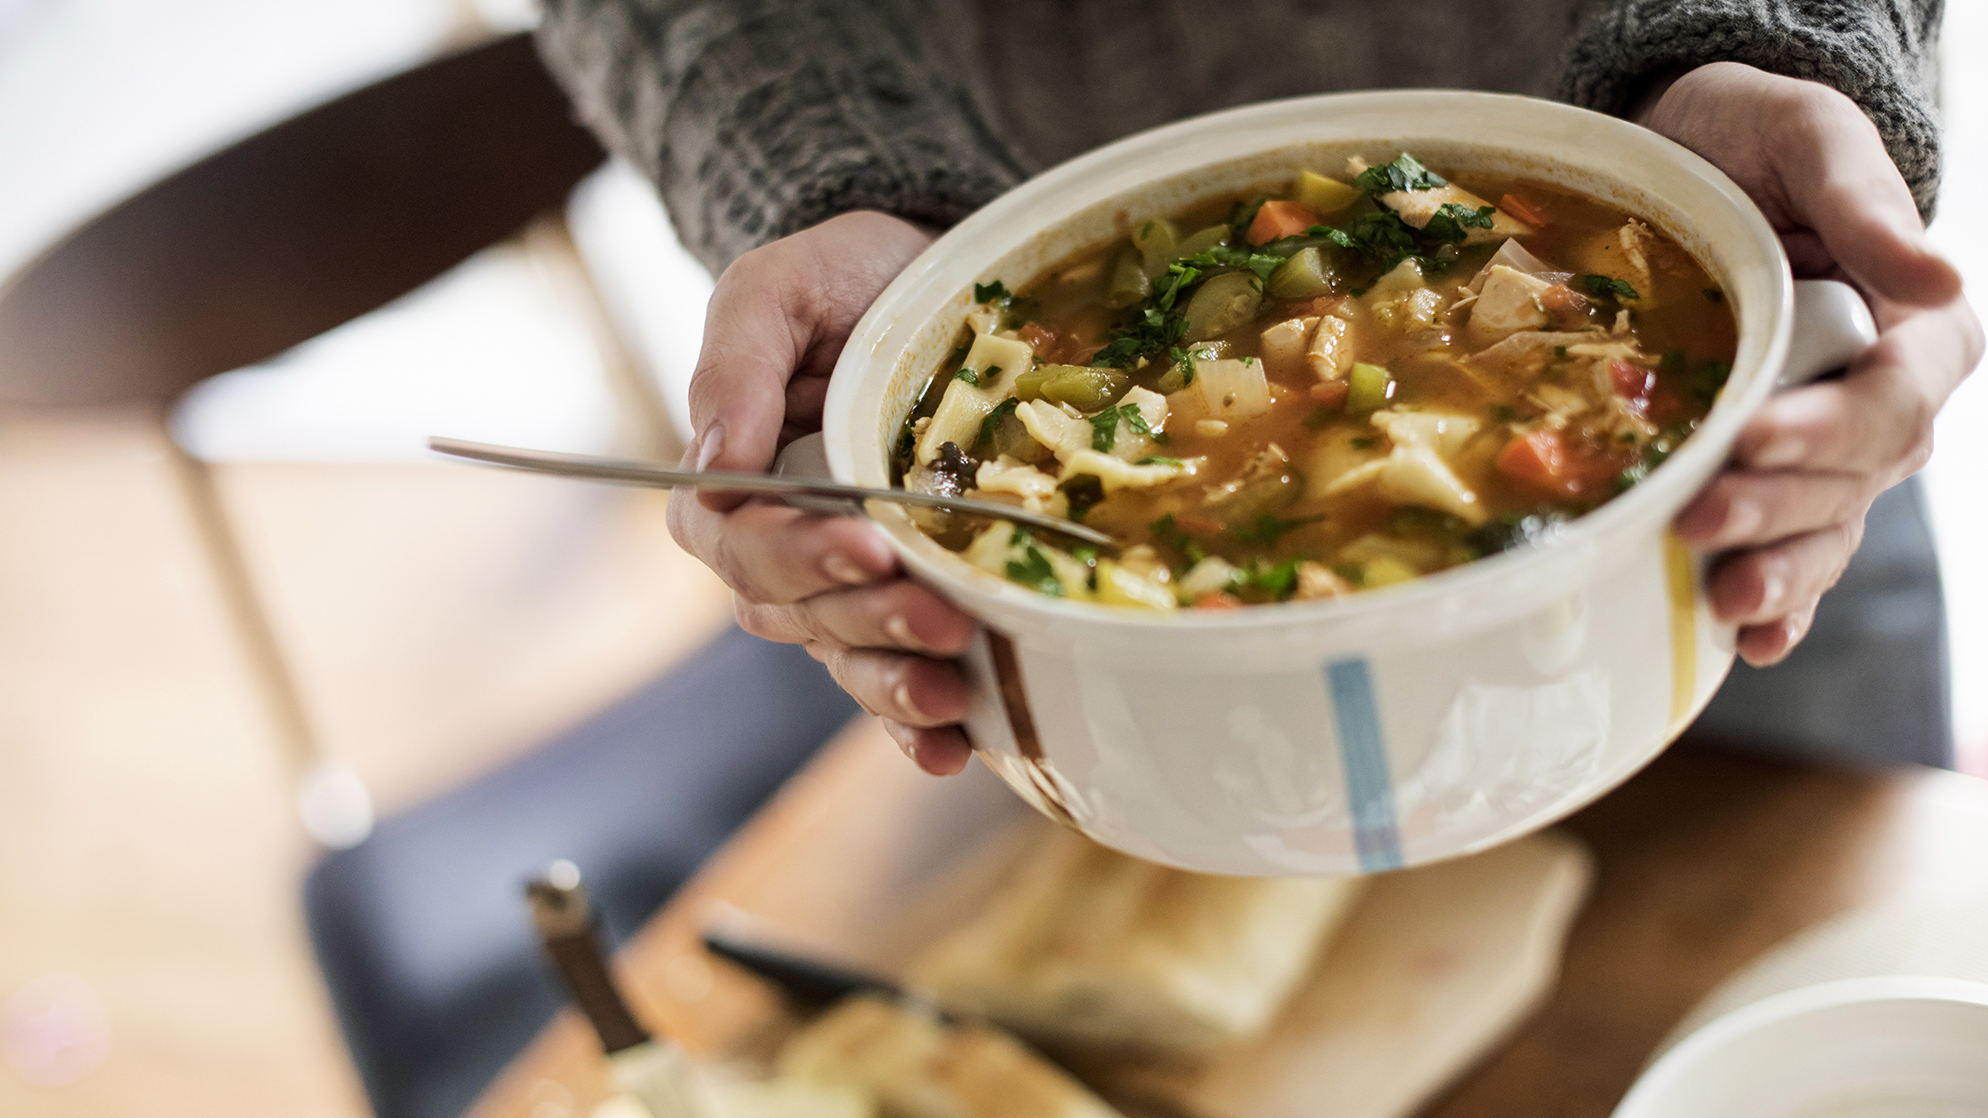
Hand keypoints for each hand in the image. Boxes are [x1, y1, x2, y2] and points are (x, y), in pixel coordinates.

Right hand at [668, 211, 979, 774]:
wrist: (929, 279)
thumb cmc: (844, 277)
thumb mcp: (779, 288)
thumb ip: (738, 364)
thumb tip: (717, 465)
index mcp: (732, 483)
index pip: (745, 543)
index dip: (801, 556)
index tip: (868, 548)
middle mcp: (778, 548)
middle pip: (803, 612)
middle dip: (870, 623)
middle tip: (941, 620)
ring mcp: (842, 583)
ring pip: (848, 655)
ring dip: (894, 683)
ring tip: (954, 693)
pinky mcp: (904, 599)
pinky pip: (892, 674)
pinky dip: (915, 725)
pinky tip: (952, 749)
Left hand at [1638, 63, 1981, 665]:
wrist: (1690, 161)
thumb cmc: (1756, 142)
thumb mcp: (1808, 139)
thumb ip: (1863, 204)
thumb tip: (1936, 276)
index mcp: (1915, 332)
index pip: (1888, 399)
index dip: (1827, 428)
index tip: (1755, 436)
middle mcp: (1881, 404)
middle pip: (1848, 479)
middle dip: (1776, 506)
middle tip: (1698, 515)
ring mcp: (1827, 451)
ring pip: (1821, 528)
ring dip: (1779, 573)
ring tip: (1728, 604)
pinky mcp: (1770, 474)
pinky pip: (1792, 549)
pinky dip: (1779, 601)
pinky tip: (1747, 640)